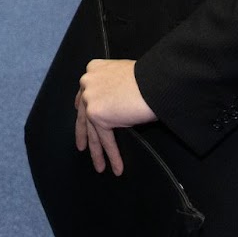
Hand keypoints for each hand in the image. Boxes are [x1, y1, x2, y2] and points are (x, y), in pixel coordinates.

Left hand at [74, 59, 156, 175]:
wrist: (155, 80)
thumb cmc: (148, 76)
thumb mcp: (124, 74)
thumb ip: (113, 86)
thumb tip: (117, 103)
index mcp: (94, 69)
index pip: (86, 94)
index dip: (83, 108)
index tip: (83, 117)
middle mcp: (87, 83)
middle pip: (84, 114)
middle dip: (83, 134)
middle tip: (82, 146)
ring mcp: (90, 99)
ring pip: (93, 131)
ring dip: (97, 152)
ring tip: (100, 166)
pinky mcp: (98, 115)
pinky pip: (105, 139)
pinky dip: (111, 155)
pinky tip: (115, 167)